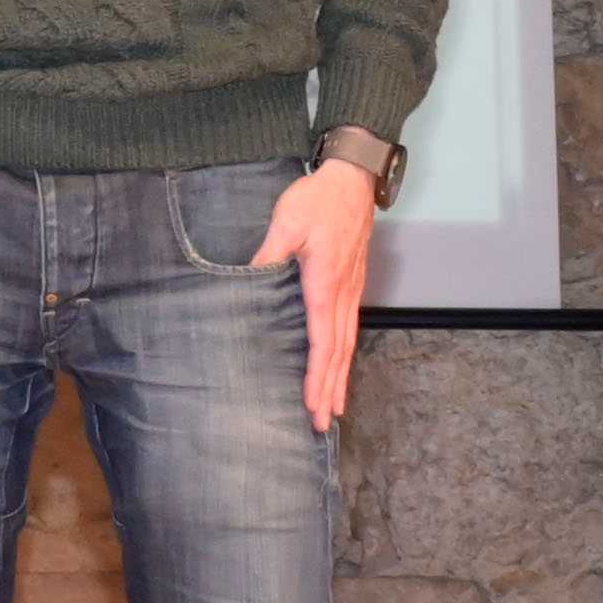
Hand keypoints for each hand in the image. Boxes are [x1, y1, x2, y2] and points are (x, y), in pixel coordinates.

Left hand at [258, 160, 378, 429]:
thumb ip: (269, 252)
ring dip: (340, 377)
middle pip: (338, 352)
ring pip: (347, 343)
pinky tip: (339, 365)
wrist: (351, 179)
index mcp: (325, 284)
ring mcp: (351, 290)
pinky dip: (344, 354)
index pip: (321, 341)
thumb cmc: (318, 199)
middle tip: (323, 423)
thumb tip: (250, 276)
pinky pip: (349, 328)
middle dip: (330, 389)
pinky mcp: (352, 283)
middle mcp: (343, 293)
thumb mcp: (286, 221)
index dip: (317, 375)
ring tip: (335, 408)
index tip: (313, 403)